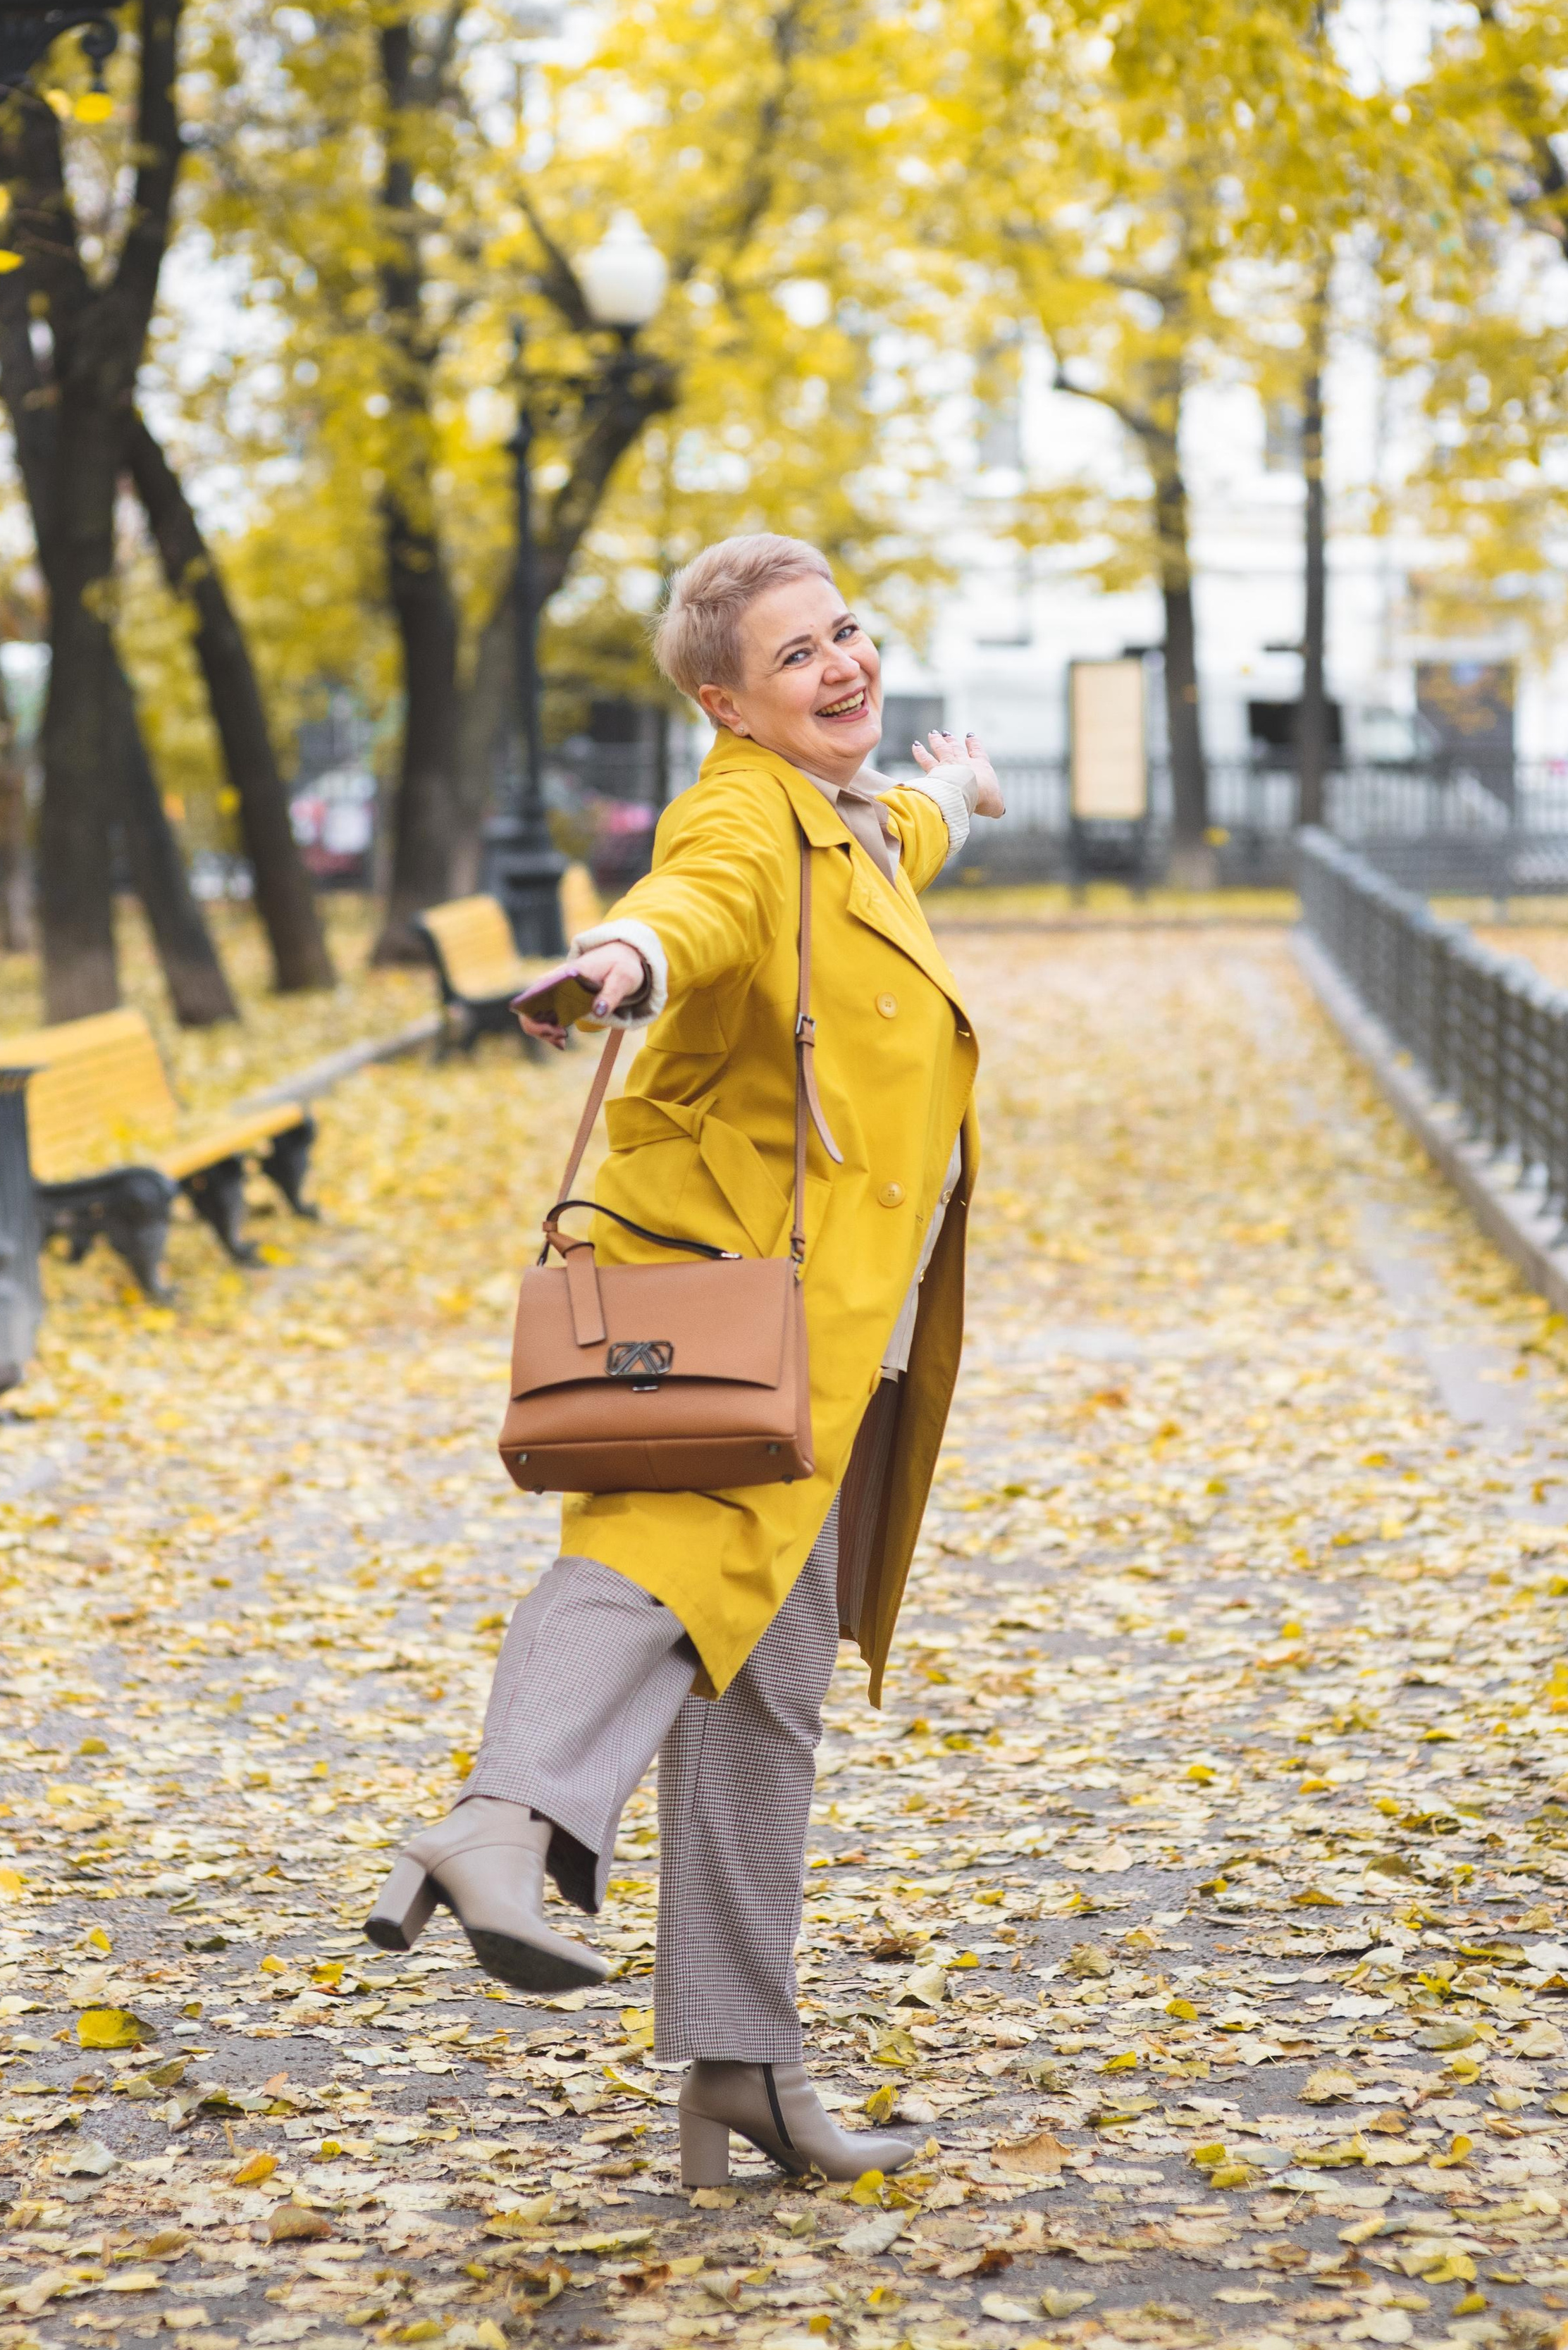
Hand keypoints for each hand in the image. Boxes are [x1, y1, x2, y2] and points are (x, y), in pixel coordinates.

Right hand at [517, 941, 646, 1045]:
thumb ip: (611, 994)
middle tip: (563, 1036)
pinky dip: (549, 1032)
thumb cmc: (621, 965)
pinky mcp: (560, 1000)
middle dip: (540, 1029)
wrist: (620, 956)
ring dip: (544, 1033)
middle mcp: (553, 982)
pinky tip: (561, 1042)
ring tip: (563, 1040)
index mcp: (565, 974)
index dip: (539, 1015)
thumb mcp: (623, 978)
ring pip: (534, 1016)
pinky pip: (544, 1018)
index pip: (536, 993)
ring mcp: (554, 991)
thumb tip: (598, 1011)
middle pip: (529, 1008)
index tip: (561, 1028)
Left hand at [911, 728, 1004, 817]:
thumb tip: (999, 811)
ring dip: (936, 741)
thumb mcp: (996, 804)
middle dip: (952, 740)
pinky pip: (925, 759)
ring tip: (933, 734)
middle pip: (956, 748)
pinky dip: (920, 752)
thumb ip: (996, 806)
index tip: (970, 736)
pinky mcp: (934, 772)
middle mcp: (963, 762)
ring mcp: (947, 765)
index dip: (974, 744)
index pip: (977, 752)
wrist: (966, 792)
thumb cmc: (984, 797)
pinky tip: (915, 745)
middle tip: (946, 733)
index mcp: (980, 767)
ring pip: (941, 749)